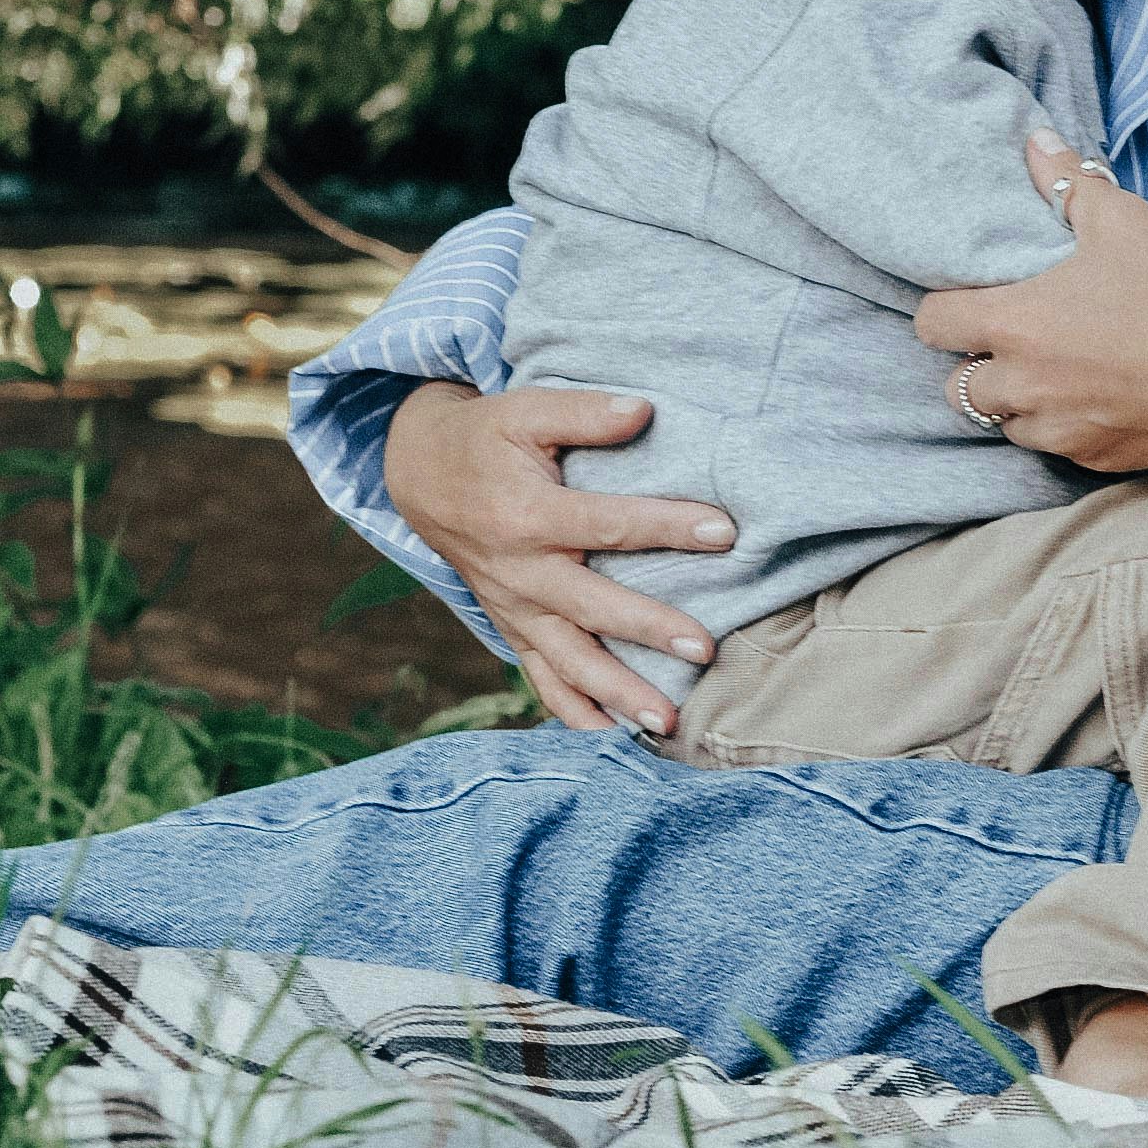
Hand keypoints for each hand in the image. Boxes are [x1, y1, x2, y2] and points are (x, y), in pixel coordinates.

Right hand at [383, 380, 734, 734]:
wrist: (421, 476)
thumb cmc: (485, 439)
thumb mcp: (525, 409)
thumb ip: (584, 412)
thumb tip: (645, 411)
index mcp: (528, 513)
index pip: (608, 524)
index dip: (667, 526)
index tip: (725, 532)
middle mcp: (521, 570)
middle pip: (592, 606)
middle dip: (648, 629)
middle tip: (705, 648)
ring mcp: (515, 606)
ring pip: (568, 660)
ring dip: (616, 693)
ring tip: (666, 720)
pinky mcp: (512, 626)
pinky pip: (541, 677)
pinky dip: (573, 711)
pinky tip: (611, 739)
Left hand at [913, 133, 1147, 468]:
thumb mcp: (1120, 220)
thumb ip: (1065, 181)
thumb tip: (1035, 142)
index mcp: (1016, 324)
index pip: (933, 324)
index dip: (945, 309)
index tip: (972, 301)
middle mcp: (1024, 385)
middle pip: (958, 387)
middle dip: (981, 364)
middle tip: (1019, 341)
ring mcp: (1058, 430)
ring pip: (1007, 424)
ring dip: (1020, 402)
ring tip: (1058, 373)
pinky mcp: (1093, 459)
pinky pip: (1058, 449)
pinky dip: (1068, 427)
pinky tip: (1101, 399)